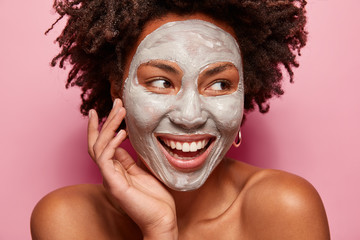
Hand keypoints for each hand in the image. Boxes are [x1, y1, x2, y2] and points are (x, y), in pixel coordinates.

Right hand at [87, 99, 177, 238]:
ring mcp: (109, 178)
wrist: (162, 219)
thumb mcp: (144, 170)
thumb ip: (133, 158)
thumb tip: (128, 142)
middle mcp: (109, 172)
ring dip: (109, 126)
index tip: (115, 107)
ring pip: (99, 146)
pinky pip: (105, 160)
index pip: (104, 142)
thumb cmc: (156, 197)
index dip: (107, 124)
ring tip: (120, 110)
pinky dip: (111, 144)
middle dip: (106, 120)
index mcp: (116, 168)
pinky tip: (122, 132)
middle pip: (98, 141)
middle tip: (116, 102)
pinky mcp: (113, 184)